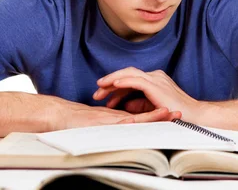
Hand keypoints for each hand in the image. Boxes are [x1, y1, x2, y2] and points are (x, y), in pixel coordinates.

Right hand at [56, 99, 177, 129]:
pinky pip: (116, 121)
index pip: (143, 115)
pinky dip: (126, 121)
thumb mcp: (104, 123)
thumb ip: (118, 122)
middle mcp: (118, 117)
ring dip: (148, 116)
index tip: (173, 115)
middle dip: (160, 114)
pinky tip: (134, 121)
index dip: (158, 115)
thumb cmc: (81, 121)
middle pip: (142, 114)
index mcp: (120, 118)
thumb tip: (132, 124)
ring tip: (164, 114)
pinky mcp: (100, 122)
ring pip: (133, 116)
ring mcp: (110, 119)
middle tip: (176, 113)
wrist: (61, 115)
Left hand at [93, 67, 200, 121]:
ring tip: (100, 87)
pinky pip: (136, 80)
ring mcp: (156, 79)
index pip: (131, 80)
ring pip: (129, 74)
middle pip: (127, 74)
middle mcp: (155, 77)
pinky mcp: (156, 86)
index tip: (104, 97)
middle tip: (97, 91)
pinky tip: (113, 84)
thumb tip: (127, 105)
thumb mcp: (154, 109)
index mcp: (155, 81)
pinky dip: (123, 81)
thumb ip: (140, 105)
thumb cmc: (178, 115)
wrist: (196, 118)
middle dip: (110, 82)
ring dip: (113, 80)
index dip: (116, 87)